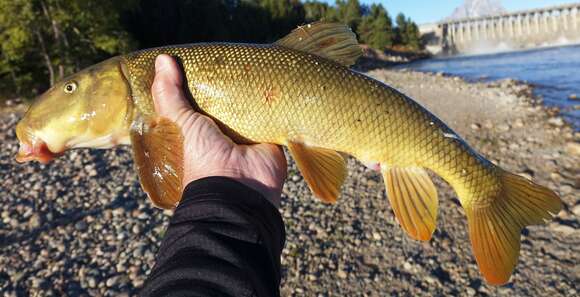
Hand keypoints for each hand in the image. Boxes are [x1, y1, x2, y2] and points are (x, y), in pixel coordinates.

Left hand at [151, 54, 286, 205]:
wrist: (240, 187)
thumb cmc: (201, 157)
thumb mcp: (178, 122)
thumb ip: (169, 94)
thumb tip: (163, 59)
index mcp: (197, 131)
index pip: (196, 101)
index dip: (196, 83)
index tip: (198, 59)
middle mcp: (222, 132)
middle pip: (224, 100)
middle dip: (226, 82)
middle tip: (230, 52)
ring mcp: (248, 134)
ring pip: (249, 103)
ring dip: (251, 87)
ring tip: (253, 56)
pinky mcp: (271, 133)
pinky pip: (274, 110)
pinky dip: (274, 97)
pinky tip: (275, 73)